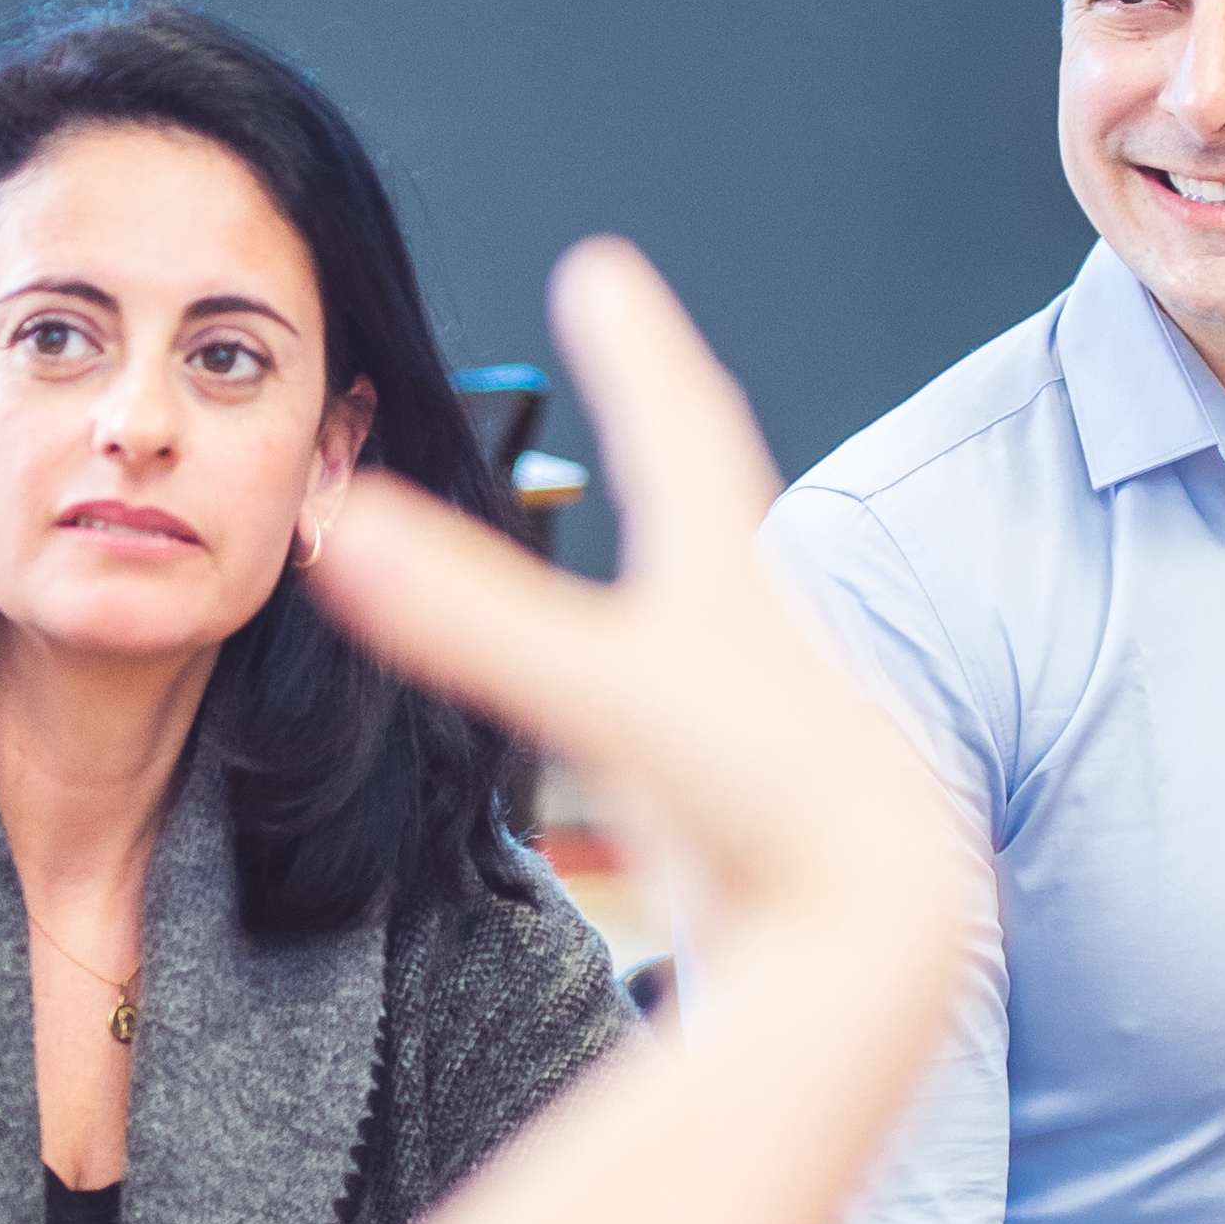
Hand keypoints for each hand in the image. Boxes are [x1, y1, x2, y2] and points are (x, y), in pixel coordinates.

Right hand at [302, 243, 973, 997]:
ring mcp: (765, 730)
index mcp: (726, 586)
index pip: (679, 428)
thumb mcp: (604, 695)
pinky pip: (710, 721)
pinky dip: (682, 687)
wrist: (884, 955)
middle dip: (667, 421)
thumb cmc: (774, 811)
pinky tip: (685, 729)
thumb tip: (340, 528)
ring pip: (720, 614)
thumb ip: (468, 619)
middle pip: (714, 501)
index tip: (605, 268)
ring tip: (668, 533)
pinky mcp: (758, 820)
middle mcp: (759, 642)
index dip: (633, 347)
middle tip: (641, 350)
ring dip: (687, 559)